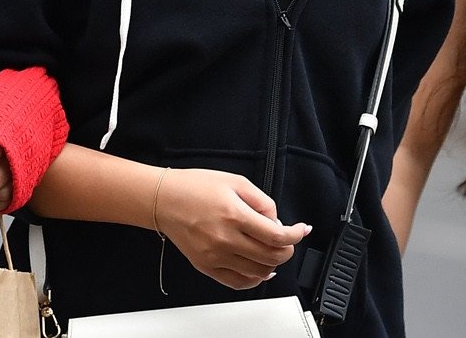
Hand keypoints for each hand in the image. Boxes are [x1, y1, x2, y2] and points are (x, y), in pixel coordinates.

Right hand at [156, 168, 310, 289]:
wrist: (163, 200)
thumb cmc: (195, 187)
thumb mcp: (236, 182)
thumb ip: (262, 202)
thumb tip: (277, 222)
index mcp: (234, 215)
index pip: (277, 236)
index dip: (296, 235)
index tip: (302, 230)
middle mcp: (225, 239)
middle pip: (271, 257)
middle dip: (287, 249)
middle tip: (289, 240)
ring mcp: (215, 256)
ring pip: (258, 273)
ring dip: (273, 264)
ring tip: (273, 251)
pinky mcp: (206, 266)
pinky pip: (238, 283)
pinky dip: (255, 279)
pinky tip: (260, 269)